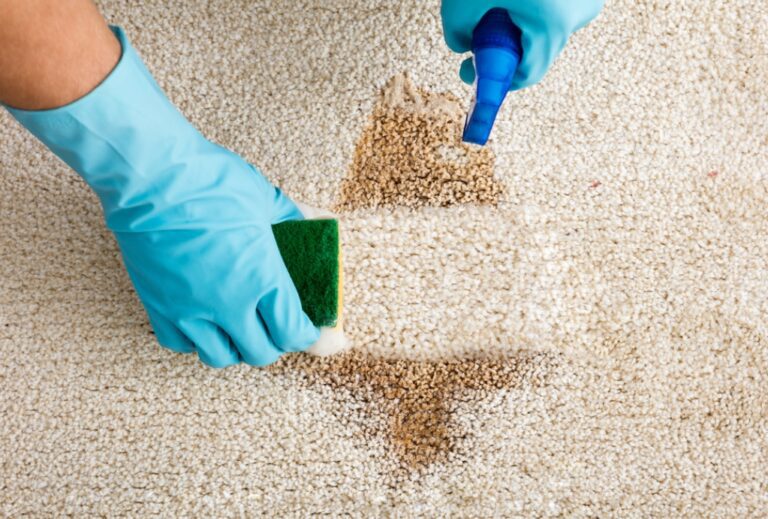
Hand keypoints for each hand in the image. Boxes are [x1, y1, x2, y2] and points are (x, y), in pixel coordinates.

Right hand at [7, 27, 323, 367]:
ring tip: (240, 326)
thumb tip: (308, 226)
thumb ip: (292, 221)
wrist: (150, 176)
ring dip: (236, 347)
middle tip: (276, 326)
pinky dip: (196, 340)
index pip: (294, 332)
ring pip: (220, 357)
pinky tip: (203, 320)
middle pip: (260, 353)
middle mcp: (228, 303)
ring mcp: (190, 309)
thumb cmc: (210, 182)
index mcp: (262, 278)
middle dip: (275, 343)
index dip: (307, 336)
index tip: (309, 330)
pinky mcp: (158, 306)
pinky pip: (180, 344)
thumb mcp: (265, 199)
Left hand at [441, 0, 603, 89]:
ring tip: (496, 2)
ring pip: (546, 29)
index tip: (471, 71)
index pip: (527, 74)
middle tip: (476, 33)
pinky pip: (557, 8)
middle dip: (504, 48)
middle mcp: (577, 14)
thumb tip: (462, 46)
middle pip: (537, 51)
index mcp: (552, 25)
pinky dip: (534, 7)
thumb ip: (456, 32)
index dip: (496, 78)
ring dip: (518, 25)